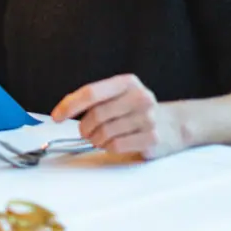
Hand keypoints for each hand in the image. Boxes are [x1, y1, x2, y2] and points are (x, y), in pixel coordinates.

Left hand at [51, 74, 187, 159]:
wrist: (173, 125)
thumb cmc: (134, 110)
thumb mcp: (117, 96)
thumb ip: (93, 99)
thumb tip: (62, 112)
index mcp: (127, 82)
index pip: (91, 93)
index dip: (70, 106)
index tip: (56, 117)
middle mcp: (140, 97)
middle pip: (96, 115)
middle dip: (84, 127)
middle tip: (85, 132)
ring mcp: (148, 118)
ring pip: (105, 133)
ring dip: (96, 139)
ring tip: (101, 138)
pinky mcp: (152, 138)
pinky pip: (117, 146)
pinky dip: (108, 147)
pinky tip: (113, 144)